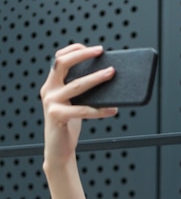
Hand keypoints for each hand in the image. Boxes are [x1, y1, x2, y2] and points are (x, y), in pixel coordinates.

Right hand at [40, 43, 117, 169]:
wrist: (59, 149)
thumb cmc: (69, 125)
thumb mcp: (74, 104)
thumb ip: (82, 92)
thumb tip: (107, 80)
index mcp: (52, 84)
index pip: (59, 59)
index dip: (74, 50)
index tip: (93, 49)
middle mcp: (48, 90)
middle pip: (62, 63)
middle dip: (82, 55)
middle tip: (100, 52)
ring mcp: (51, 102)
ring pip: (77, 85)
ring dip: (96, 78)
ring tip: (111, 73)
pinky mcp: (57, 116)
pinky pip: (83, 110)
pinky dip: (100, 110)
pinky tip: (112, 109)